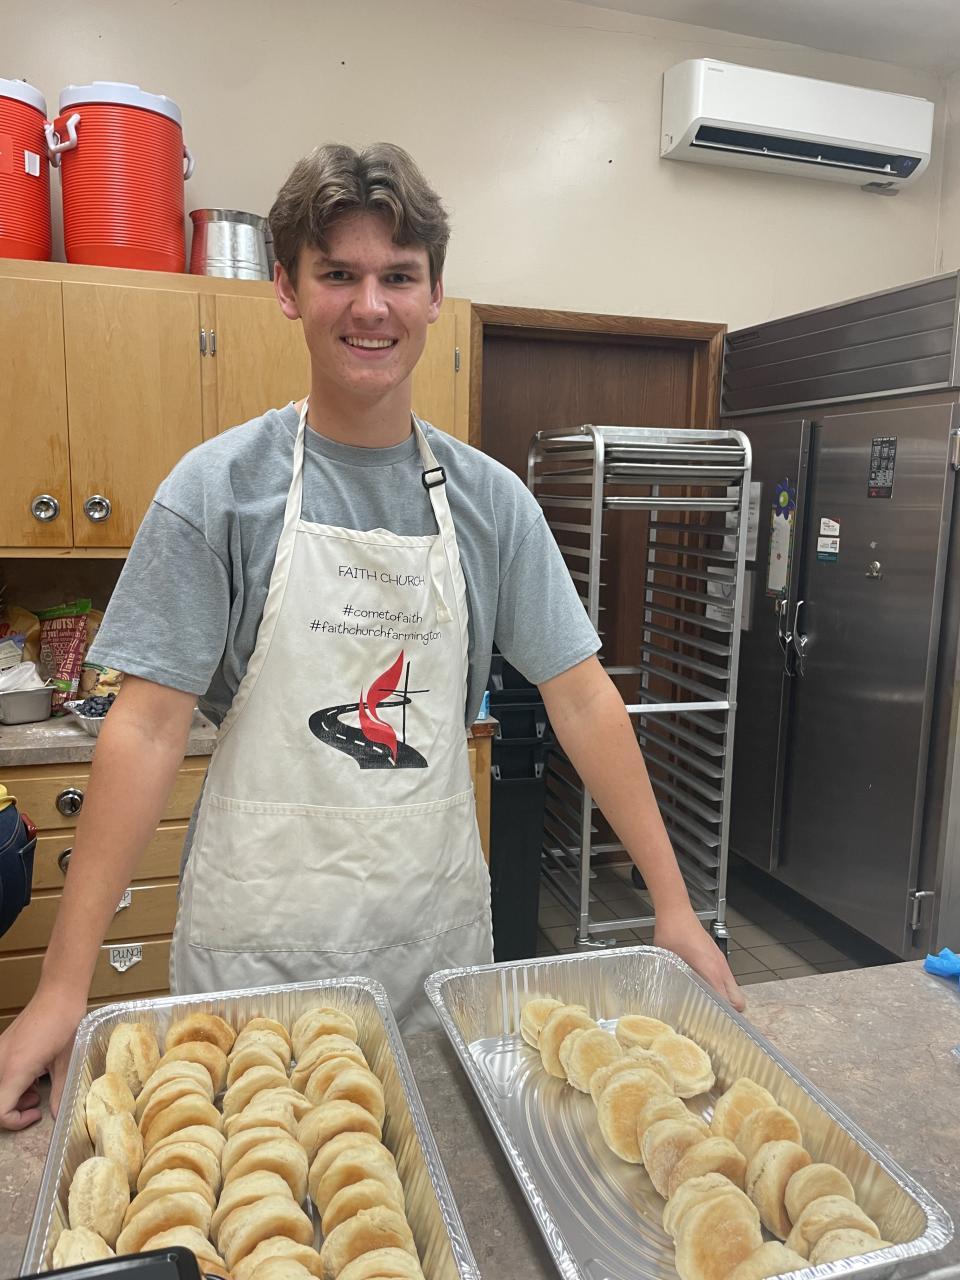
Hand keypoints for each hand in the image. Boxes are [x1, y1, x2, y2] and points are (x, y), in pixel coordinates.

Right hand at [0, 985, 85, 1129]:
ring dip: (12, 1095)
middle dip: (14, 1109)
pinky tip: (32, 1074)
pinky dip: (11, 1080)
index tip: (35, 1113)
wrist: (59, 992)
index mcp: (15, 1069)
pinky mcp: (2, 1045)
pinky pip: (0, 1072)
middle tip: (37, 1101)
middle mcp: (0, 1062)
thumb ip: (60, 1092)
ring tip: (37, 1088)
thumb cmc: (64, 1022)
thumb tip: (59, 1114)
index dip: (15, 1121)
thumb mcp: (66, 1061)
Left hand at [654, 907, 744, 1011]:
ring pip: (734, 990)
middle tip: (715, 1021)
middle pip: (739, 1001)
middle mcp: (721, 968)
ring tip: (709, 1008)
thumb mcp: (668, 963)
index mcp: (711, 971)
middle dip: (731, 1013)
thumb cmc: (672, 933)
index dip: (724, 1019)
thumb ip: (672, 982)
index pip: (728, 1003)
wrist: (677, 912)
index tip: (715, 1029)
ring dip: (727, 1000)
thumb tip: (666, 999)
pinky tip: (705, 989)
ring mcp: (721, 962)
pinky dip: (722, 988)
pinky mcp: (717, 957)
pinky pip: (727, 979)